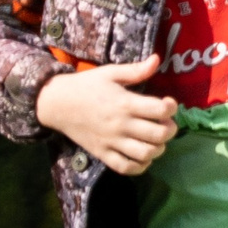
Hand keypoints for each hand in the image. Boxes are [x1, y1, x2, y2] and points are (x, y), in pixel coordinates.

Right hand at [34, 56, 179, 173]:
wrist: (56, 103)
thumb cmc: (86, 85)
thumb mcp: (110, 73)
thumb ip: (135, 70)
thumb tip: (157, 59)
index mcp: (125, 103)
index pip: (160, 110)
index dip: (171, 107)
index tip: (168, 104)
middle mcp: (121, 125)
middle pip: (159, 135)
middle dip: (170, 130)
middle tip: (166, 123)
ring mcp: (111, 142)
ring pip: (146, 154)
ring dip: (158, 149)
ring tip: (156, 140)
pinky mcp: (102, 154)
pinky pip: (126, 167)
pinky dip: (140, 166)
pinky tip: (143, 156)